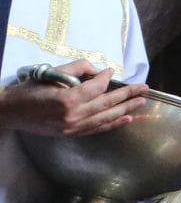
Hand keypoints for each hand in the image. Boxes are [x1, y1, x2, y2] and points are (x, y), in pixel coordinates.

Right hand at [0, 66, 145, 136]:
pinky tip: (126, 118)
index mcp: (67, 99)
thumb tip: (98, 70)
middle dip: (128, 95)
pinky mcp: (70, 134)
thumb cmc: (29, 90)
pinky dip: (112, 123)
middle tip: (144, 88)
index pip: (96, 87)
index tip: (112, 71)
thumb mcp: (51, 73)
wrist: (11, 112)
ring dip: (126, 109)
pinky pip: (96, 128)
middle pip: (106, 103)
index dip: (106, 78)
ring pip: (105, 117)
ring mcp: (72, 127)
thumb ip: (77, 69)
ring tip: (141, 101)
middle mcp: (72, 116)